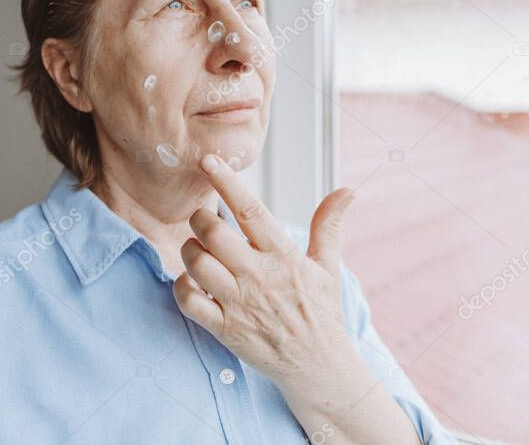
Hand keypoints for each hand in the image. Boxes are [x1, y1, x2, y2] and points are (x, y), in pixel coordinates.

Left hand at [171, 153, 357, 391]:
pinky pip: (188, 301)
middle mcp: (259, 277)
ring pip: (196, 263)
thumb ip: (328, 225)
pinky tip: (191, 282)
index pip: (250, 210)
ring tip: (197, 249)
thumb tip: (347, 190)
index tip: (208, 160)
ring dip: (189, 250)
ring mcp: (239, 304)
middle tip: (202, 218)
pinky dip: (181, 287)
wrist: (318, 368)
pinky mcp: (225, 329)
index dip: (227, 182)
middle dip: (199, 218)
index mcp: (283, 256)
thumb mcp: (328, 267)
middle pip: (213, 233)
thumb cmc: (321, 313)